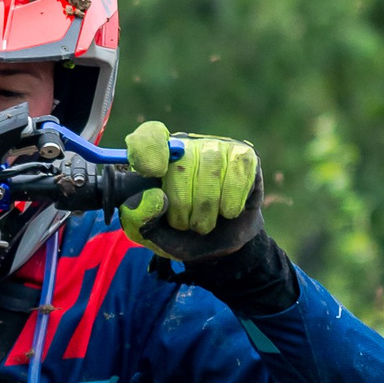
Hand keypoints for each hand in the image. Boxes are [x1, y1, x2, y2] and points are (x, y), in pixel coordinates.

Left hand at [119, 124, 261, 255]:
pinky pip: (237, 173)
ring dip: (207, 208)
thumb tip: (156, 196)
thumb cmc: (178, 233)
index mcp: (153, 160)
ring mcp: (215, 147)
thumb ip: (139, 217)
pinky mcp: (244, 156)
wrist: (217, 246)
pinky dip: (231, 202)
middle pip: (181, 163)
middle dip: (182, 203)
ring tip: (204, 223)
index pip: (147, 136)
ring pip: (211, 168)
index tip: (154, 172)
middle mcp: (184, 147)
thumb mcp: (150, 232)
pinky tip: (228, 212)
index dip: (149, 151)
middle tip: (185, 224)